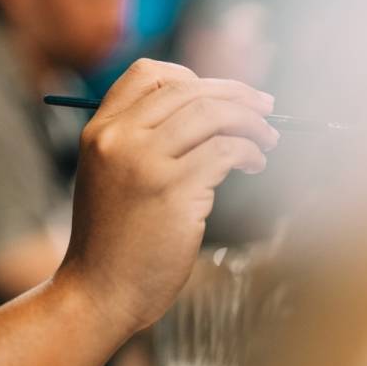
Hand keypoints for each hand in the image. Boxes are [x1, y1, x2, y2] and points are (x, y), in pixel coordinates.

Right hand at [56, 59, 277, 332]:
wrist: (99, 292)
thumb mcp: (108, 175)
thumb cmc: (112, 240)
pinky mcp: (173, 191)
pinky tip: (255, 164)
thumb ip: (140, 141)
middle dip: (236, 94)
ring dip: (251, 121)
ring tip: (267, 138)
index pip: (147, 73)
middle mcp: (118, 138)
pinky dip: (250, 151)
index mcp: (99, 130)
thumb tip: (208, 111)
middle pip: (188, 89)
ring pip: (212, 113)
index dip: (191, 77)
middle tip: (266, 107)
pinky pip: (225, 151)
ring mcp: (144, 163)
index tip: (219, 95)